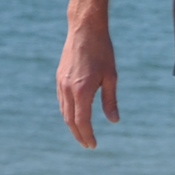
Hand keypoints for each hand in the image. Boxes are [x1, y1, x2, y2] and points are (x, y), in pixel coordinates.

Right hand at [57, 18, 119, 148]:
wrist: (84, 29)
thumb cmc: (102, 51)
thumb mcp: (111, 77)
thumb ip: (110, 100)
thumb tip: (114, 121)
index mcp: (82, 90)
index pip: (82, 121)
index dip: (87, 136)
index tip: (93, 145)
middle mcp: (68, 89)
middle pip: (70, 120)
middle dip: (78, 135)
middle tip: (87, 145)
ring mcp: (61, 83)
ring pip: (64, 111)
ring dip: (72, 125)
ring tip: (82, 132)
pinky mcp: (59, 77)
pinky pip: (62, 100)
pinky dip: (67, 112)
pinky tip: (75, 114)